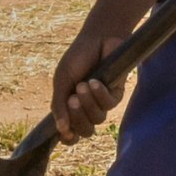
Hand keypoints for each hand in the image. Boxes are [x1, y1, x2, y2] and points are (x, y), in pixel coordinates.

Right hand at [50, 0, 164, 138]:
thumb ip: (59, 105)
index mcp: (71, 107)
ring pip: (97, 119)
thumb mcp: (62, 81)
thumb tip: (60, 129)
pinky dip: (100, 94)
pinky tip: (95, 81)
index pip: (71, 133)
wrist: (96, 38)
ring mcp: (102, 102)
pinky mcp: (116, 93)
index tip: (65, 132)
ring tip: (82, 85)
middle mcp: (87, 108)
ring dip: (88, 104)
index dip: (68, 138)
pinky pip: (109, 104)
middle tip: (72, 100)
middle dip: (77, 118)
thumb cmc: (77, 58)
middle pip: (85, 131)